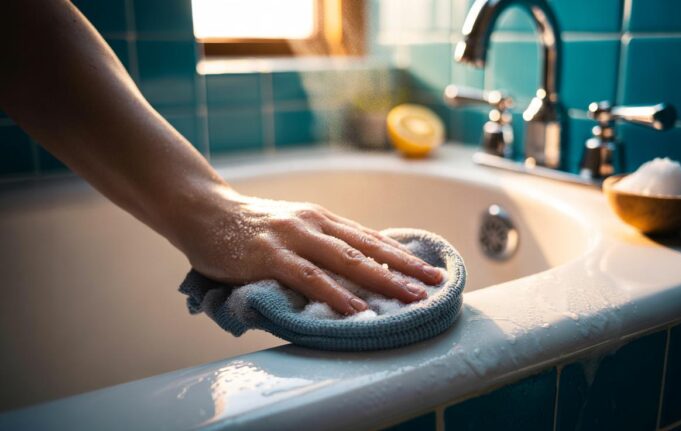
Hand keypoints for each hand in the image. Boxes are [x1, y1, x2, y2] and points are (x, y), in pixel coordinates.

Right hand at [173, 189, 443, 314]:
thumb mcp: (292, 227)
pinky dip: (335, 294)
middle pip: (369, 248)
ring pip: (347, 261)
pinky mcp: (269, 255)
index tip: (430, 270)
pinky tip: (356, 308)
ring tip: (410, 298)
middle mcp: (314, 224)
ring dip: (382, 280)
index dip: (402, 255)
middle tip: (434, 284)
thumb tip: (351, 269)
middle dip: (405, 268)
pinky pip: (309, 277)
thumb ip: (319, 243)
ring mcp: (293, 238)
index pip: (371, 238)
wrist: (203, 209)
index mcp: (322, 219)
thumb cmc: (249, 225)